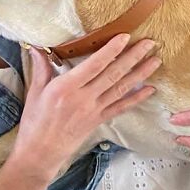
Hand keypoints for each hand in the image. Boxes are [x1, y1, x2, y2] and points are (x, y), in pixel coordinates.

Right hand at [14, 33, 160, 181]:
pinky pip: (121, 107)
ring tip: (155, 61)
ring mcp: (94, 110)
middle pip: (113, 74)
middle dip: (133, 57)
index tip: (125, 36)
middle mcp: (83, 98)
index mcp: (66, 87)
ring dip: (140, 74)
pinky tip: (150, 89)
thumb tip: (36, 47)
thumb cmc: (34, 122)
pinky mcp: (98, 120)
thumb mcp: (35, 92)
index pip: (94, 64)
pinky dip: (137, 98)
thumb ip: (41, 68)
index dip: (111, 50)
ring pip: (121, 88)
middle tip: (150, 43)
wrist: (40, 153)